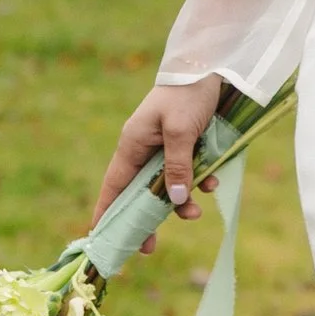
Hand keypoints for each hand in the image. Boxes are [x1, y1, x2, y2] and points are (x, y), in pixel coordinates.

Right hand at [95, 72, 224, 223]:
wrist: (210, 66)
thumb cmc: (189, 94)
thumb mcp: (182, 131)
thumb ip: (178, 165)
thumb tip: (174, 200)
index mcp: (132, 145)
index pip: (113, 186)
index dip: (107, 212)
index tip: (101, 238)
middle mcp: (143, 149)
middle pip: (139, 193)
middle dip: (147, 219)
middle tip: (149, 248)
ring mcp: (163, 148)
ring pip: (166, 186)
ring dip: (181, 202)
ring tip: (197, 213)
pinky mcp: (184, 145)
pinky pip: (187, 172)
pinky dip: (198, 180)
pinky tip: (213, 182)